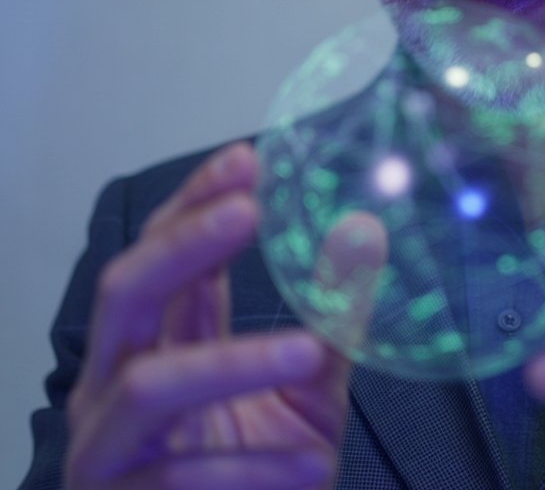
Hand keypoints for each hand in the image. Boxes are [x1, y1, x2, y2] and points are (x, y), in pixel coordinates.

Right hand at [66, 142, 353, 489]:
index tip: (247, 158)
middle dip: (183, 245)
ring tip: (309, 353)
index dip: (197, 202)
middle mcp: (115, 381)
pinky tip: (309, 466)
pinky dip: (248, 469)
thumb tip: (366, 228)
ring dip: (233, 364)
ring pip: (148, 384)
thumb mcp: (313, 384)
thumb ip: (332, 314)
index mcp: (158, 340)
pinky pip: (178, 479)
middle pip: (124, 291)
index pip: (163, 251)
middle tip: (248, 210)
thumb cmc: (272, 465)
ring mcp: (107, 447)